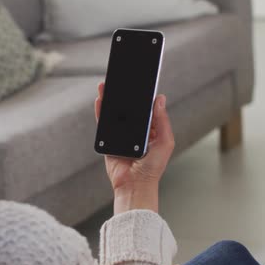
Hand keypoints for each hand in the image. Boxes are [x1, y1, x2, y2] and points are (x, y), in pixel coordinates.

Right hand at [95, 83, 174, 213]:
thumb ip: (162, 121)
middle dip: (125, 95)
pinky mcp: (109, 140)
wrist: (134, 184)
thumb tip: (160, 99)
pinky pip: (104, 124)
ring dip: (111, 100)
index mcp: (151, 131)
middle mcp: (136, 132)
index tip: (141, 83)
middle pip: (129, 109)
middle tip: (123, 80)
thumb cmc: (152, 168)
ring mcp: (121, 136)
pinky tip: (100, 99)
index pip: (146, 110)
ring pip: (115, 114)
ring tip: (108, 85)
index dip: (143, 97)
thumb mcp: (164, 141)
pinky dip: (101, 111)